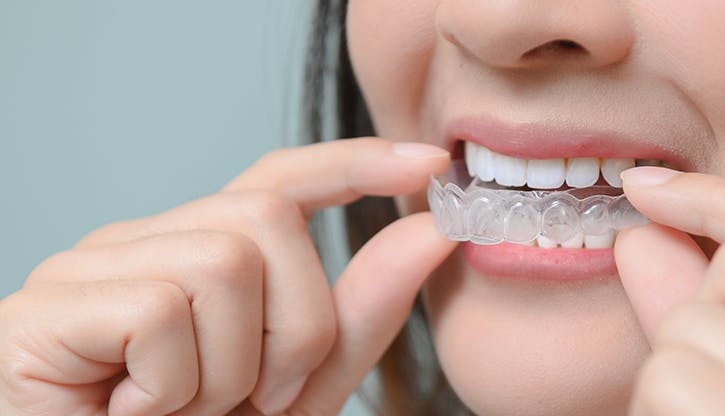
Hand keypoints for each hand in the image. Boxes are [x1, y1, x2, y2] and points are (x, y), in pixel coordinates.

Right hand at [0, 138, 457, 414]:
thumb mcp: (298, 390)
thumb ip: (357, 318)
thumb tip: (429, 232)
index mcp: (196, 255)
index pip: (278, 182)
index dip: (353, 165)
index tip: (428, 164)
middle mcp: (141, 244)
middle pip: (268, 220)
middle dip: (298, 327)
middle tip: (257, 402)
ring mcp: (86, 269)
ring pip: (224, 263)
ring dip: (231, 371)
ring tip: (182, 412)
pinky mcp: (44, 309)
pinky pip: (161, 312)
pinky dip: (172, 389)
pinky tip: (131, 414)